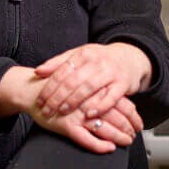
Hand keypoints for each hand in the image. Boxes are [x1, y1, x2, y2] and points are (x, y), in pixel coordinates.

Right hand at [0, 67, 141, 153]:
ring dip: (119, 137)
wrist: (32, 91)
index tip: (138, 124)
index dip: (133, 115)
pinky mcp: (67, 126)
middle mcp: (88, 101)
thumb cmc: (57, 87)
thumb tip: (119, 101)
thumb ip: (98, 90)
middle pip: (117, 117)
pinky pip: (87, 139)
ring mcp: (78, 115)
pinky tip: (109, 148)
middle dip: (128, 128)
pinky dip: (100, 145)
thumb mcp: (80, 83)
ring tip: (126, 142)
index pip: (121, 103)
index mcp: (94, 89)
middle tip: (134, 135)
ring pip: (105, 129)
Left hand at [34, 42, 151, 120]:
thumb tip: (38, 71)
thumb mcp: (79, 55)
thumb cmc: (100, 59)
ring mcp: (110, 72)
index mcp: (83, 54)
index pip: (62, 71)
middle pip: (73, 80)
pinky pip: (111, 97)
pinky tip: (89, 115)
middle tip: (47, 110)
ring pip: (89, 87)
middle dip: (57, 97)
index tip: (40, 100)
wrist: (130, 58)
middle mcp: (96, 62)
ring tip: (62, 111)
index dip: (49, 87)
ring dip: (74, 101)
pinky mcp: (123, 84)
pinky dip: (100, 106)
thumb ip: (59, 63)